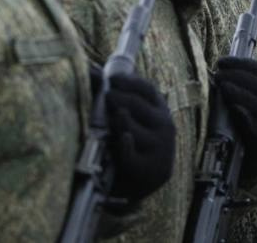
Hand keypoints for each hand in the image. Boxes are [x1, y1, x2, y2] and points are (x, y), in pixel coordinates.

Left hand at [101, 70, 175, 201]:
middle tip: (105, 97)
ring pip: (130, 128)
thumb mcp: (130, 118)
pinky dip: (124, 146)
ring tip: (109, 121)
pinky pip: (131, 153)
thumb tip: (91, 71)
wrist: (138, 185)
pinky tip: (122, 139)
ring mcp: (160, 147)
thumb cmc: (130, 144)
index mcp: (160, 110)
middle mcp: (165, 126)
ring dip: (116, 123)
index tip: (110, 79)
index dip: (128, 82)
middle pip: (137, 105)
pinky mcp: (152, 169)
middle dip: (117, 98)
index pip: (147, 89)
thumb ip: (116, 96)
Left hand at [212, 56, 256, 176]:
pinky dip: (246, 116)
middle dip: (238, 76)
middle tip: (219, 75)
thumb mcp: (247, 99)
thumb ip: (238, 85)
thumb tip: (216, 70)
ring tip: (224, 87)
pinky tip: (234, 109)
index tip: (221, 61)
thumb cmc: (248, 120)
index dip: (241, 63)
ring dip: (241, 94)